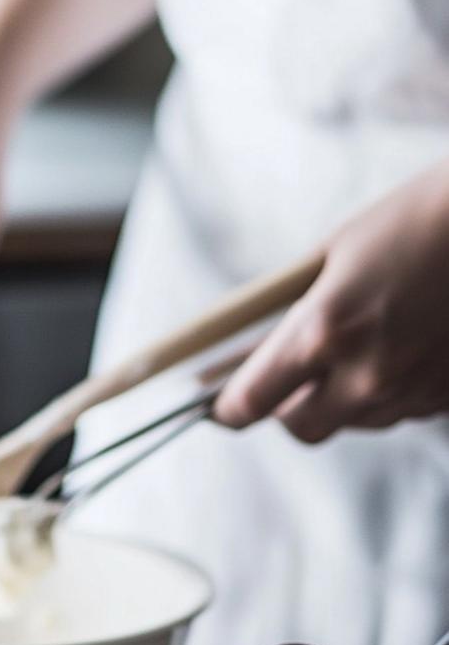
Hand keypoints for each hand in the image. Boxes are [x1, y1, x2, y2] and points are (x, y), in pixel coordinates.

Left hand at [214, 161, 448, 440]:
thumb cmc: (416, 218)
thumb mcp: (335, 255)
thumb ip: (288, 312)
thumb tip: (245, 355)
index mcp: (325, 331)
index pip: (250, 402)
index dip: (227, 408)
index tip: (217, 405)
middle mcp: (367, 375)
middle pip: (300, 426)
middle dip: (284, 406)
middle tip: (281, 381)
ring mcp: (412, 391)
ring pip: (353, 421)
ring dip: (339, 398)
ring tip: (352, 348)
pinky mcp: (447, 397)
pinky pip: (399, 410)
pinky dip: (387, 390)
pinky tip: (399, 346)